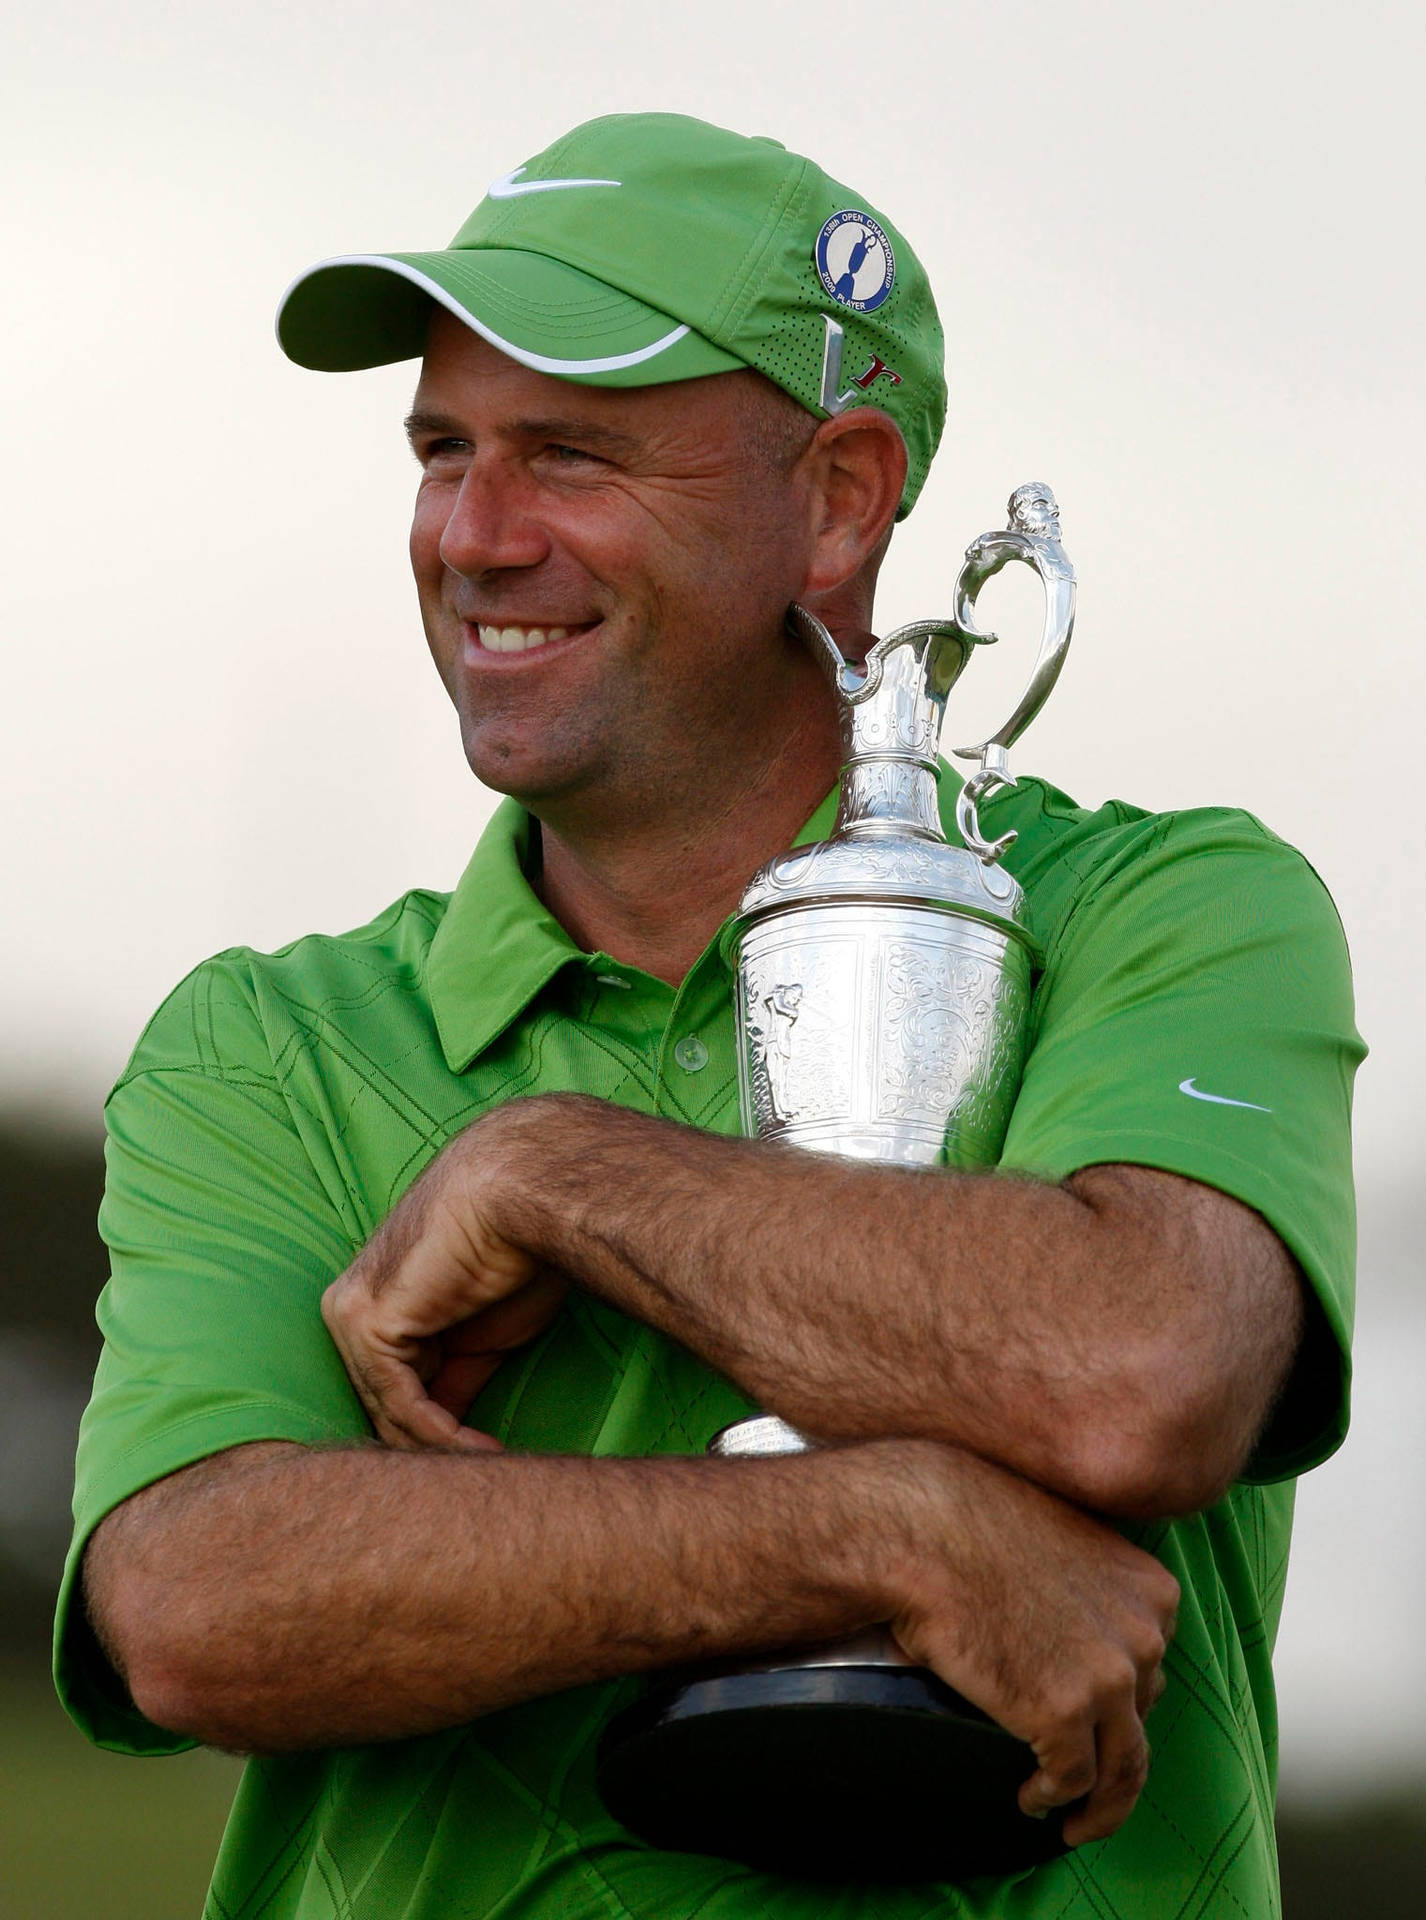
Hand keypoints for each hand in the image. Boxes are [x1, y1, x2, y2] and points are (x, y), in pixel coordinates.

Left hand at [322, 1116, 563, 1448]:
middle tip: (484, 1491)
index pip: (390, 1395)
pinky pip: (401, 1404)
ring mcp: (348, 1316)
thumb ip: (452, 1384)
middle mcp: (347, 1311)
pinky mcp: (366, 1323)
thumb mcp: (480, 1336)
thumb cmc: (514, 1250)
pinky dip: (444, 1438)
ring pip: (390, 1414)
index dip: (435, 1439)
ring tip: (495, 1480)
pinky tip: (487, 1453)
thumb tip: (446, 1442)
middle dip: (433, 1453)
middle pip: (383, 1408)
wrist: (522, 1189)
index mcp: (373, 1309)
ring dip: (444, 1455)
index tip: (486, 1469)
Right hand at [876, 1441, 1179, 1847]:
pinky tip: (1029, 1799)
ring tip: (1073, 1822)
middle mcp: (1145, 1634)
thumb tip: (1068, 1630)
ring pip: (1125, 1768)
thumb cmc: (970, 1524)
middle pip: (1143, 1714)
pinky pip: (1072, 1780)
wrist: (922, 1530)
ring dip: (1101, 1805)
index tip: (1096, 1719)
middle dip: (1112, 1746)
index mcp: (1150, 1588)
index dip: (1123, 1697)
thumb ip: (1087, 1585)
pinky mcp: (1064, 1713)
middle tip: (1080, 1773)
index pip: (1153, 1662)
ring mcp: (1110, 1676)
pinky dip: (1051, 1797)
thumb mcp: (1062, 1539)